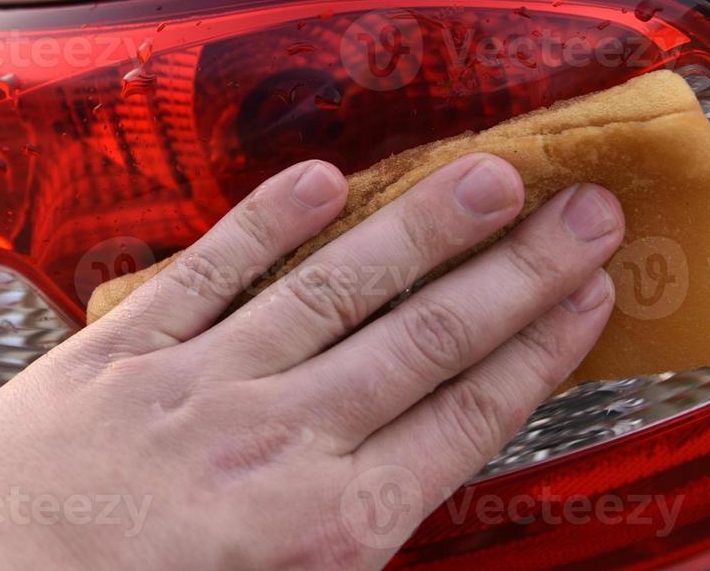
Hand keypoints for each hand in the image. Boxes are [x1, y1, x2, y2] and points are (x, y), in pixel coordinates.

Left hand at [0, 153, 622, 569]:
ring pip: (337, 289)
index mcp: (326, 529)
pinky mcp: (121, 356)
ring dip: (421, 227)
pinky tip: (318, 182)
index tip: (589, 298)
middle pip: (428, 339)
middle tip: (584, 212)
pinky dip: (266, 222)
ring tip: (487, 175)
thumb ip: (343, 544)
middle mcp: (278, 443)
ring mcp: (201, 386)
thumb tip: (391, 500)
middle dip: (519, 272)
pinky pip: (210, 272)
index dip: (538, 349)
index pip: (465, 416)